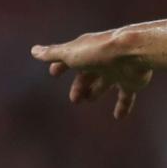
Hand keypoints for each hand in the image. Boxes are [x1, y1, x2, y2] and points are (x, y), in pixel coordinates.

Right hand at [31, 30, 152, 118]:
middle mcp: (102, 61)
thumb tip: (33, 51)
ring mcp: (117, 71)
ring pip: (105, 84)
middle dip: (80, 85)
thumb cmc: (99, 52)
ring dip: (96, 92)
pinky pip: (126, 96)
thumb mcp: (72, 54)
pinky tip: (118, 116)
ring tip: (88, 100)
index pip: (71, 58)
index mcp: (87, 52)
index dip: (62, 66)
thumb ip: (53, 54)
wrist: (133, 52)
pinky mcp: (132, 81)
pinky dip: (122, 106)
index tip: (54, 74)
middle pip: (88, 74)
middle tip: (75, 99)